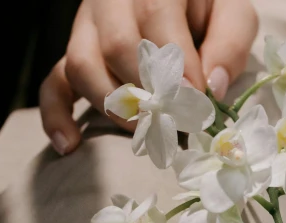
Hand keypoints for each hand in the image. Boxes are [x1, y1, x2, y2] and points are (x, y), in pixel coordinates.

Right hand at [39, 0, 256, 155]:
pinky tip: (69, 144)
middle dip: (147, 92)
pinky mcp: (75, 54)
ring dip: (115, 106)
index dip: (176, 66)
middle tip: (175, 122)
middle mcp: (111, 2)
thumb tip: (211, 88)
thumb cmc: (210, 13)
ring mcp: (86, 28)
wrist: (184, 4)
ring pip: (81, 65)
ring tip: (146, 131)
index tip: (197, 103)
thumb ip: (229, 43)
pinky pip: (53, 83)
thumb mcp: (232, 15)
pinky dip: (56, 115)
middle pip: (116, 45)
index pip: (156, 19)